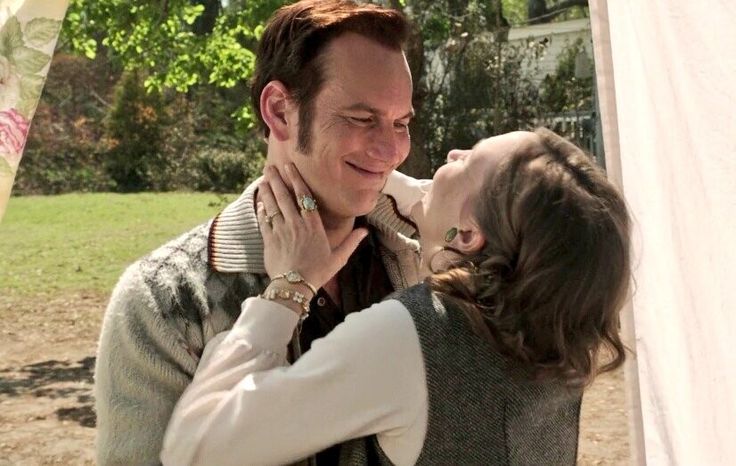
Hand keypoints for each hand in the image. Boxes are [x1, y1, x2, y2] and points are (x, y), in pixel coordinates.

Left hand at [257, 164, 367, 290]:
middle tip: (270, 166)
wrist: (294, 285)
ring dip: (267, 191)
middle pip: (284, 196)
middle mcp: (296, 224)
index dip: (296, 180)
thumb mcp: (338, 258)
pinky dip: (262, 211)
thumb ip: (351, 242)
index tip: (290, 168)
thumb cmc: (318, 272)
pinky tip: (261, 203)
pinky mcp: (269, 240)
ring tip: (263, 179)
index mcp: (313, 225)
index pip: (303, 197)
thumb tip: (365, 231)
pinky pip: (264, 221)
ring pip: (272, 205)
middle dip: (277, 179)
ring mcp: (281, 230)